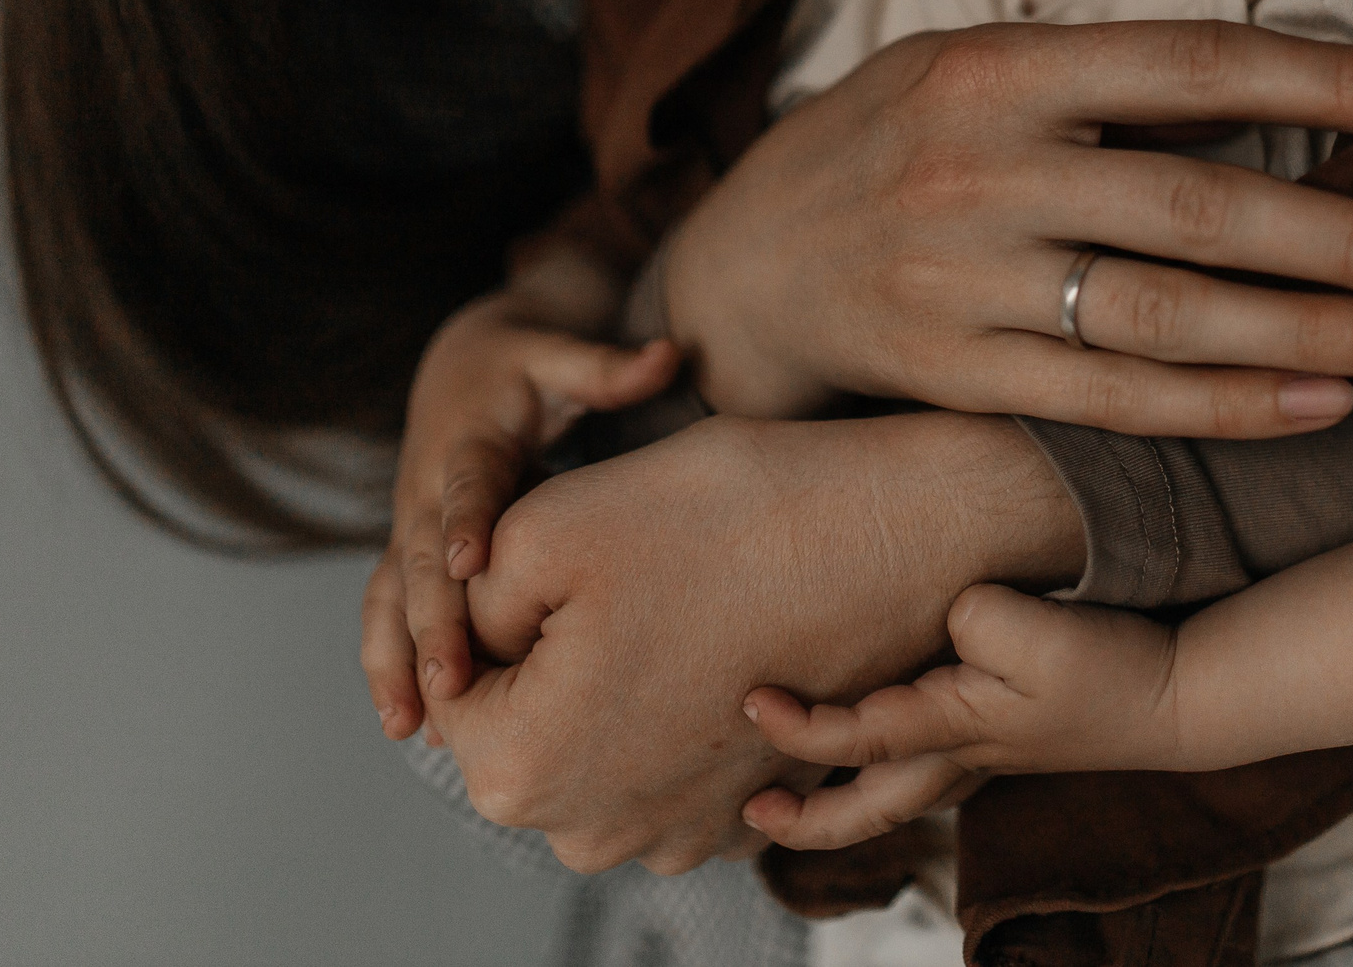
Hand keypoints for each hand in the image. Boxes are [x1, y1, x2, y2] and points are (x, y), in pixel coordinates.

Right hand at [360, 262, 680, 741]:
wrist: (463, 367)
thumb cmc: (526, 367)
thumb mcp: (560, 358)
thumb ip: (607, 368)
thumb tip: (669, 353)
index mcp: (468, 446)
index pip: (466, 488)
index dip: (465, 525)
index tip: (468, 567)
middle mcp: (426, 492)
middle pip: (417, 560)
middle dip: (431, 623)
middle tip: (449, 683)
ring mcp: (411, 529)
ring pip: (386, 596)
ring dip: (392, 660)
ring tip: (409, 725)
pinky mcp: (410, 557)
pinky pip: (388, 613)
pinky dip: (389, 666)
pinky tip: (407, 725)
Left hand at [429, 410, 1083, 875]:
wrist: (901, 535)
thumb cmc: (727, 517)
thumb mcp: (543, 526)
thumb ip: (463, 601)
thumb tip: (459, 640)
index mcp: (521, 772)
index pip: (451, 685)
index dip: (502, 601)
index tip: (577, 554)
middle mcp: (594, 835)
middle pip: (527, 721)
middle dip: (556, 646)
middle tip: (634, 565)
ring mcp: (679, 835)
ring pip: (602, 735)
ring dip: (624, 671)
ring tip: (688, 590)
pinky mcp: (746, 811)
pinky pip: (676, 752)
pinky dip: (689, 695)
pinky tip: (732, 629)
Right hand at [663, 21, 1352, 433]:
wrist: (735, 270)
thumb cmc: (887, 149)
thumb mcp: (969, 70)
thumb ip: (1107, 82)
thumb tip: (1286, 84)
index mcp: (996, 66)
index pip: (1190, 60)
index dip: (1323, 74)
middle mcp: (977, 169)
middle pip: (1200, 206)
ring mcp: (959, 282)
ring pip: (1166, 317)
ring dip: (1313, 335)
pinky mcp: (951, 377)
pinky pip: (1110, 403)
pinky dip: (1223, 411)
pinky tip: (1320, 406)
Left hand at [739, 585, 1182, 851]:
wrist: (1184, 694)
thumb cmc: (1112, 664)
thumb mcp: (1036, 630)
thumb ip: (971, 618)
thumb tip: (943, 616)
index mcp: (958, 727)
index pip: (858, 737)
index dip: (798, 727)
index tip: (751, 704)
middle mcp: (963, 752)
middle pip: (869, 805)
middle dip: (806, 821)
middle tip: (750, 815)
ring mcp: (988, 750)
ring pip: (898, 792)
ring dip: (842, 805)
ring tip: (791, 800)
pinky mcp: (1010, 733)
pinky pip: (930, 765)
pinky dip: (889, 771)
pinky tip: (882, 753)